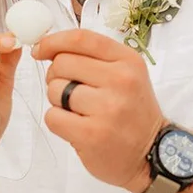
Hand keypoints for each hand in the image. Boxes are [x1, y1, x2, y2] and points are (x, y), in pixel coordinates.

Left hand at [33, 28, 163, 190]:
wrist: (152, 153)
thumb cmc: (132, 112)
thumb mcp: (126, 74)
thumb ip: (93, 58)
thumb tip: (47, 48)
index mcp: (128, 61)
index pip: (80, 39)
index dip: (52, 41)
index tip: (39, 50)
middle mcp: (121, 80)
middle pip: (62, 63)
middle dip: (56, 76)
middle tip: (70, 92)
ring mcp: (107, 108)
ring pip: (55, 90)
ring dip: (58, 101)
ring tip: (79, 111)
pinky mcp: (92, 134)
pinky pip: (53, 116)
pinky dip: (58, 121)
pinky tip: (76, 127)